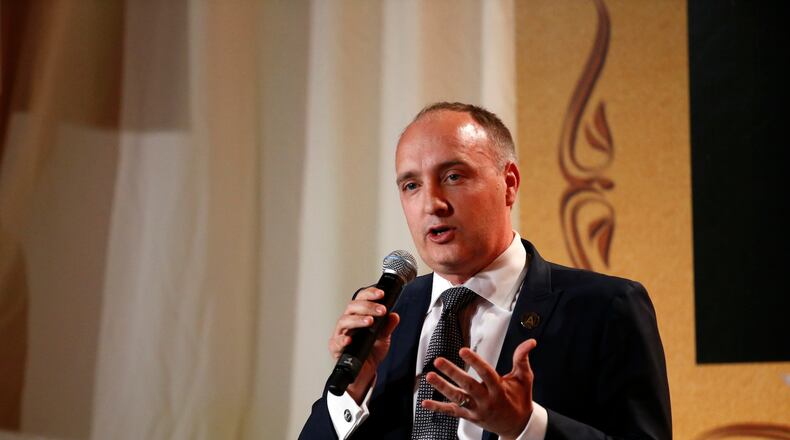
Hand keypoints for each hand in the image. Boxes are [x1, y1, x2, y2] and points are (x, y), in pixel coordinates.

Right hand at [328, 287, 399, 402]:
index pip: (361, 299)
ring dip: (357, 320)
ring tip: (370, 321)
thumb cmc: (371, 351)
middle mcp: (348, 322)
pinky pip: (336, 342)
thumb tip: (394, 315)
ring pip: (344, 321)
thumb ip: (388, 326)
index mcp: (358, 316)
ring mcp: (341, 334)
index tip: (381, 294)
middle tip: (381, 310)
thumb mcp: (383, 338)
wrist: (365, 371)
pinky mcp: (336, 348)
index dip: (370, 294)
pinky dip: (342, 340)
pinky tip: (349, 339)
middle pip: (352, 307)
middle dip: (368, 306)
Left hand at [422, 339, 536, 439]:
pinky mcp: (469, 416)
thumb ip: (522, 359)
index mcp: (499, 390)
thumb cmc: (520, 400)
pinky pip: (451, 412)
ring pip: (457, 398)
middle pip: (467, 386)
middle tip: (439, 361)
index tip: (463, 350)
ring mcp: (476, 410)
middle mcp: (486, 400)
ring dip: (442, 387)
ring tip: (430, 376)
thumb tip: (530, 342)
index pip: (486, 374)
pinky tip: (425, 402)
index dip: (474, 362)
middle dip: (452, 373)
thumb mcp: (524, 379)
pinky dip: (437, 407)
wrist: (517, 425)